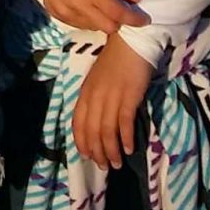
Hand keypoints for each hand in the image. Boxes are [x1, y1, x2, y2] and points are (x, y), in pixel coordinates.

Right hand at [43, 0, 149, 33]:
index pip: (119, 13)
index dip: (135, 19)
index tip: (145, 19)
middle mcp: (80, 7)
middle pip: (109, 27)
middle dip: (119, 22)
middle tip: (120, 11)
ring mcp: (68, 14)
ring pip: (95, 28)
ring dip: (102, 21)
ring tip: (100, 7)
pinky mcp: (58, 16)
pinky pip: (80, 25)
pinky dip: (88, 20)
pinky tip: (86, 7)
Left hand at [71, 33, 152, 169]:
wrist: (131, 42)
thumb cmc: (116, 61)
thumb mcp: (99, 80)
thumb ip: (96, 98)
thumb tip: (98, 122)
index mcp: (86, 92)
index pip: (78, 122)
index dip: (81, 141)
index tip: (86, 157)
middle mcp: (95, 96)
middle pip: (92, 130)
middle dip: (97, 152)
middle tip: (104, 167)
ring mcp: (110, 96)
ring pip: (106, 130)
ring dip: (111, 150)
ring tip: (117, 164)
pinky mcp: (128, 96)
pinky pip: (124, 122)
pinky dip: (125, 138)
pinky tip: (129, 148)